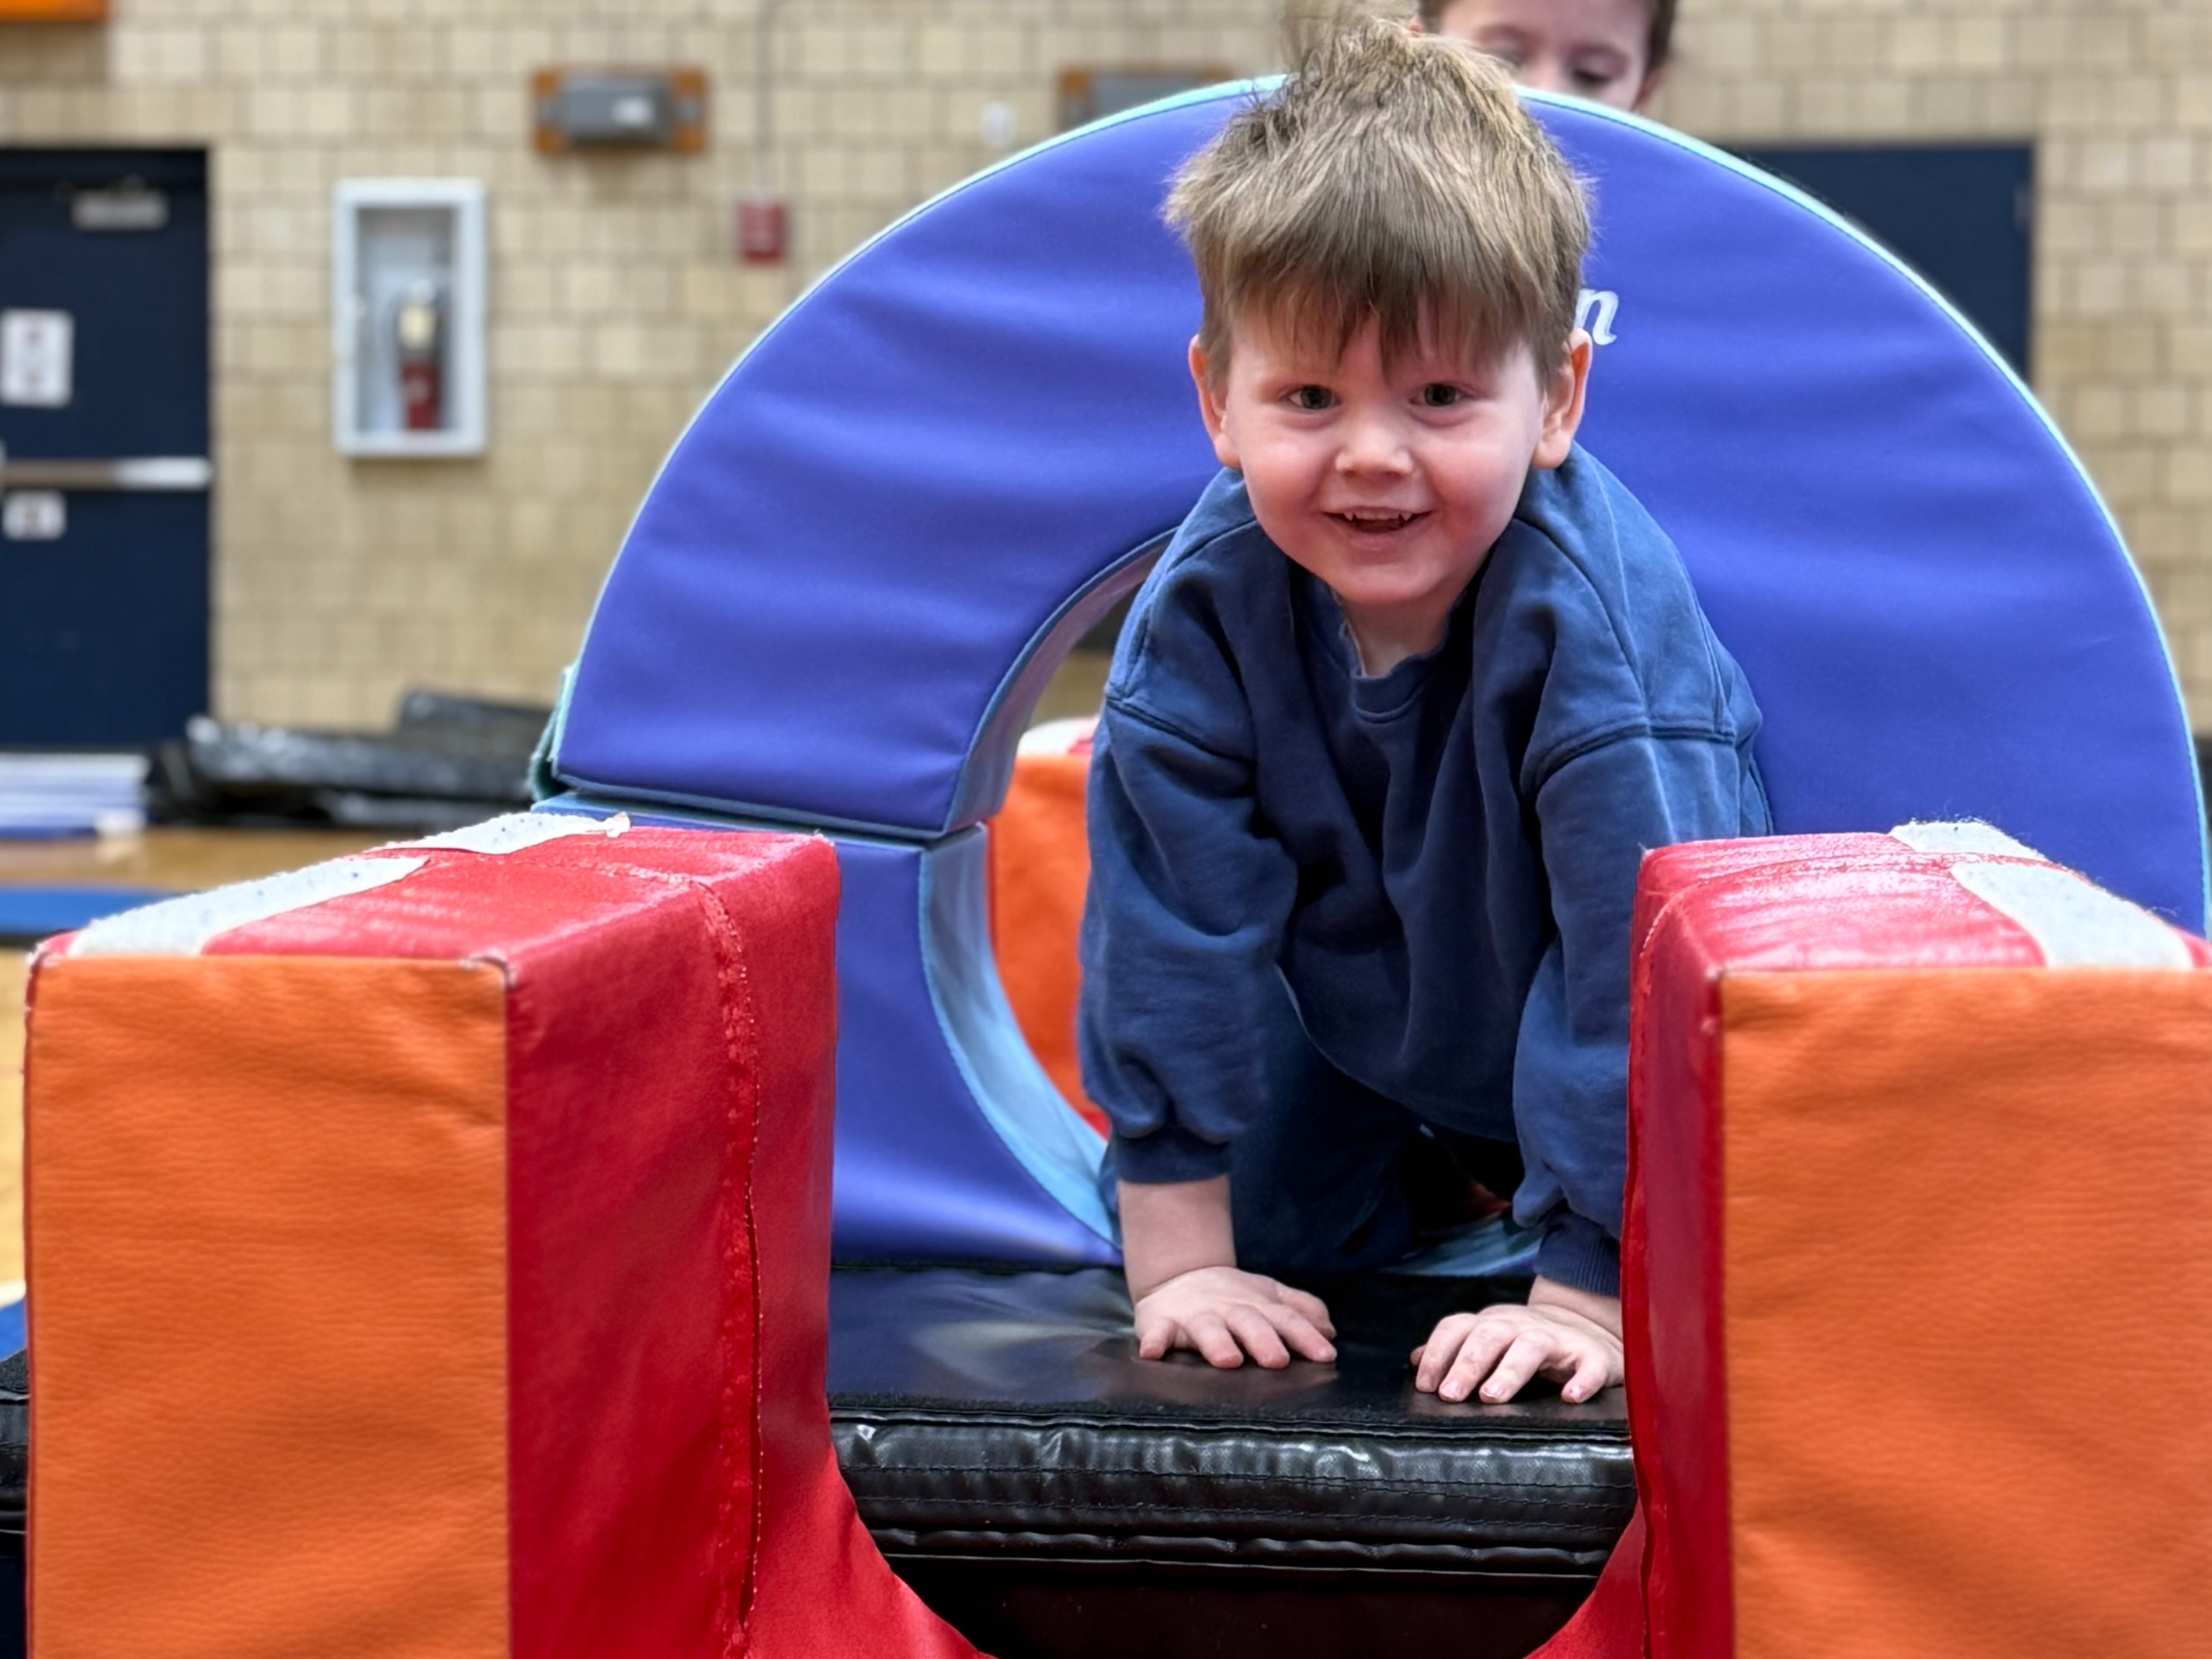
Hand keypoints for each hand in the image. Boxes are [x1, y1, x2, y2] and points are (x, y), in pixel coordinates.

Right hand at [1133, 1265, 1337, 1369]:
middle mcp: (1228, 1309)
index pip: (1286, 1319)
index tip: (1325, 1355)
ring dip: (1216, 1342)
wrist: (1180, 1277)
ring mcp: (1193, 1316)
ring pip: (1206, 1328)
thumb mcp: (1269, 1297)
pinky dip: (1152, 1341)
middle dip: (1262, 1339)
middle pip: (1248, 1322)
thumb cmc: (1233, 1297)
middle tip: (1277, 1359)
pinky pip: (1155, 1332)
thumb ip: (1300, 1310)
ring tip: (1228, 1359)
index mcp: (1257, 1306)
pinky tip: (1152, 1353)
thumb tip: (1330, 1331)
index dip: (1306, 1336)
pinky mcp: (1160, 1321)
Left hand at [1411, 1277, 1621, 1403]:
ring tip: (1492, 1397)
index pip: (1457, 1328)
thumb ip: (1454, 1349)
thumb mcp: (1489, 1339)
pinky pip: (1589, 1365)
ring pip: (1531, 1347)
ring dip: (1510, 1370)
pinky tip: (1570, 1398)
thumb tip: (1414, 1359)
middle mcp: (1520, 1326)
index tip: (1425, 1385)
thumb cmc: (1525, 1341)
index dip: (1438, 1353)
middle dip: (1467, 1364)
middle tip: (1450, 1395)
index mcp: (1491, 1324)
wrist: (1588, 1329)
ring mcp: (1558, 1339)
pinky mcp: (1593, 1356)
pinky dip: (1582, 1380)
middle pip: (1489, 1337)